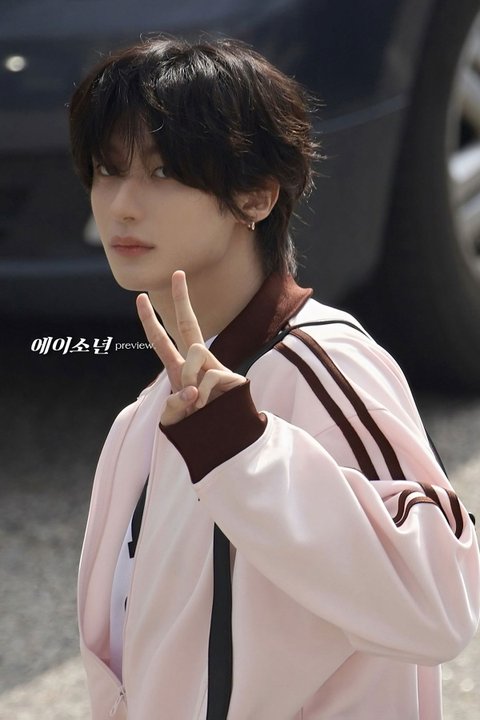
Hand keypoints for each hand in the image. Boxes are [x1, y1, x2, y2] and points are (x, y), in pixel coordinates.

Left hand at [136, 271, 245, 425]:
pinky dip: (205, 394)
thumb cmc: (197, 431)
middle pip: (187, 324)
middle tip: (177, 273)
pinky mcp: (233, 378)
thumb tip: (192, 389)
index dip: (150, 320)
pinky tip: (210, 406)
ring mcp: (216, 368)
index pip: (161, 341)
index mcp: (179, 371)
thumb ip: (173, 406)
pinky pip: (210, 375)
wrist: (224, 445)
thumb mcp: (175, 421)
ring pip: (194, 350)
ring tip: (196, 402)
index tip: (141, 298)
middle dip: (182, 298)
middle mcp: (197, 364)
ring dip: (189, 375)